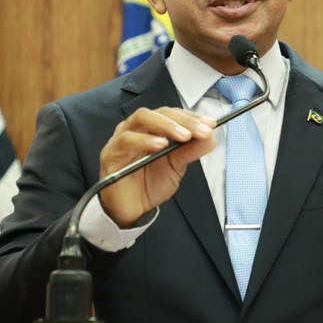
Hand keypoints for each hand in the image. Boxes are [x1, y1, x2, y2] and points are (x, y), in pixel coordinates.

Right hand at [98, 107, 216, 227]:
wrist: (132, 210)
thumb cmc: (149, 185)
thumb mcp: (176, 167)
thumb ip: (191, 151)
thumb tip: (210, 138)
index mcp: (152, 129)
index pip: (172, 114)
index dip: (191, 117)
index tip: (210, 124)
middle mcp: (136, 128)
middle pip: (159, 112)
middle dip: (183, 120)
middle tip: (202, 130)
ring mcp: (122, 138)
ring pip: (142, 118)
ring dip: (166, 125)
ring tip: (185, 136)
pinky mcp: (111, 153)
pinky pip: (127, 140)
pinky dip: (145, 140)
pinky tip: (161, 145)